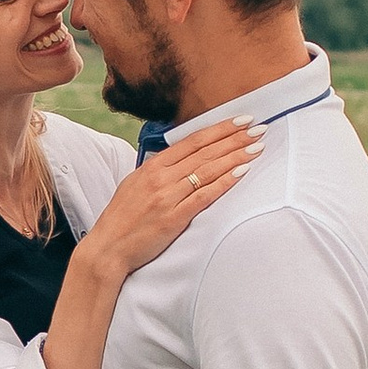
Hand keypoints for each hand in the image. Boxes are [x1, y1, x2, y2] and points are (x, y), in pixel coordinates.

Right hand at [80, 119, 262, 276]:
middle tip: (259, 128)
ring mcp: (167, 196)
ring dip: (235, 156)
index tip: (241, 120)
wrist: (108, 248)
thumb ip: (157, 170)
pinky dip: (224, 182)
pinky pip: (204, 195)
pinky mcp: (174, 217)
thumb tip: (174, 156)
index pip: (193, 141)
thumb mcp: (135, 184)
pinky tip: (241, 173)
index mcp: (152, 166)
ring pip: (208, 170)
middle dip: (235, 138)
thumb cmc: (122, 218)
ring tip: (257, 146)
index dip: (219, 129)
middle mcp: (161, 177)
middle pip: (205, 151)